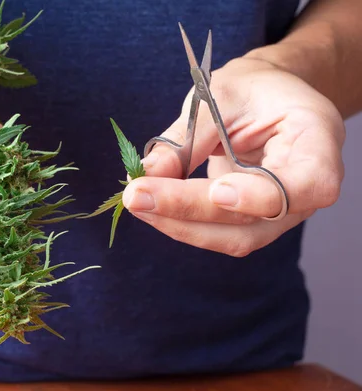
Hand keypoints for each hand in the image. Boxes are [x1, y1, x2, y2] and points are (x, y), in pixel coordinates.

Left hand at [122, 57, 344, 256]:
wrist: (262, 98)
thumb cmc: (249, 89)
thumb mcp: (219, 95)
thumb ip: (188, 136)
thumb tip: (148, 174)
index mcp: (316, 141)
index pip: (308, 184)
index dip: (262, 196)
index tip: (216, 190)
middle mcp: (308, 186)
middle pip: (257, 219)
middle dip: (191, 210)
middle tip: (137, 196)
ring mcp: (282, 211)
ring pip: (236, 238)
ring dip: (180, 224)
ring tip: (136, 201)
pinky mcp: (254, 221)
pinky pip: (219, 233)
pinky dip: (181, 223)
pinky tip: (151, 206)